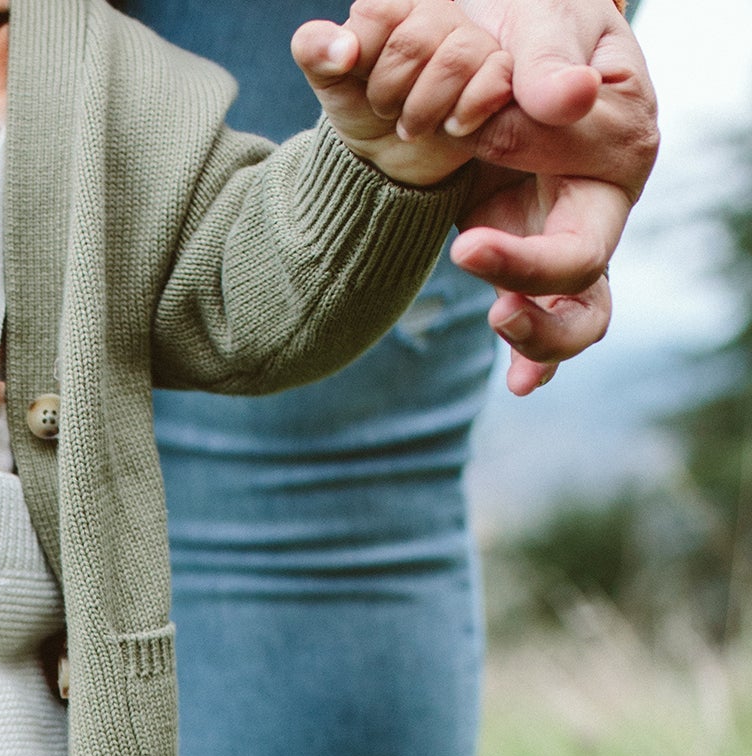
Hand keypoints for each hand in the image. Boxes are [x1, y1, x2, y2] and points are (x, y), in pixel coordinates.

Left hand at [294, 0, 515, 187]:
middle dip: (387, 92)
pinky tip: (451, 127)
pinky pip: (493, 81)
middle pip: (413, 44)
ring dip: (421, 110)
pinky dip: (464, 114)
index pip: (378, 12)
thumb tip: (343, 50)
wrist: (392, 155)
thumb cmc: (362, 106)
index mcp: (397, 6)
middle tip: (386, 109)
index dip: (363, 57)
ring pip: (454, 61)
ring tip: (411, 125)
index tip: (360, 77)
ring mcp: (475, 43)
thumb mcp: (330, 81)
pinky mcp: (500, 75)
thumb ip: (315, 51)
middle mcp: (440, 14)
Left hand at [450, 0, 657, 394]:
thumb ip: (547, 57)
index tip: (474, 126)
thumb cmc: (528, 19)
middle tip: (466, 249)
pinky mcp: (529, 260)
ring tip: (496, 322)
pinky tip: (520, 386)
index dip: (538, 146)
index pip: (600, 155)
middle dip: (533, 270)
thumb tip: (565, 99)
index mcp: (621, 131)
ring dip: (542, 332)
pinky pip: (547, 321)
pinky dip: (536, 356)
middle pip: (590, 259)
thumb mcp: (542, 16)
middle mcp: (603, 197)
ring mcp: (569, 236)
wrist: (491, 40)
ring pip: (581, 310)